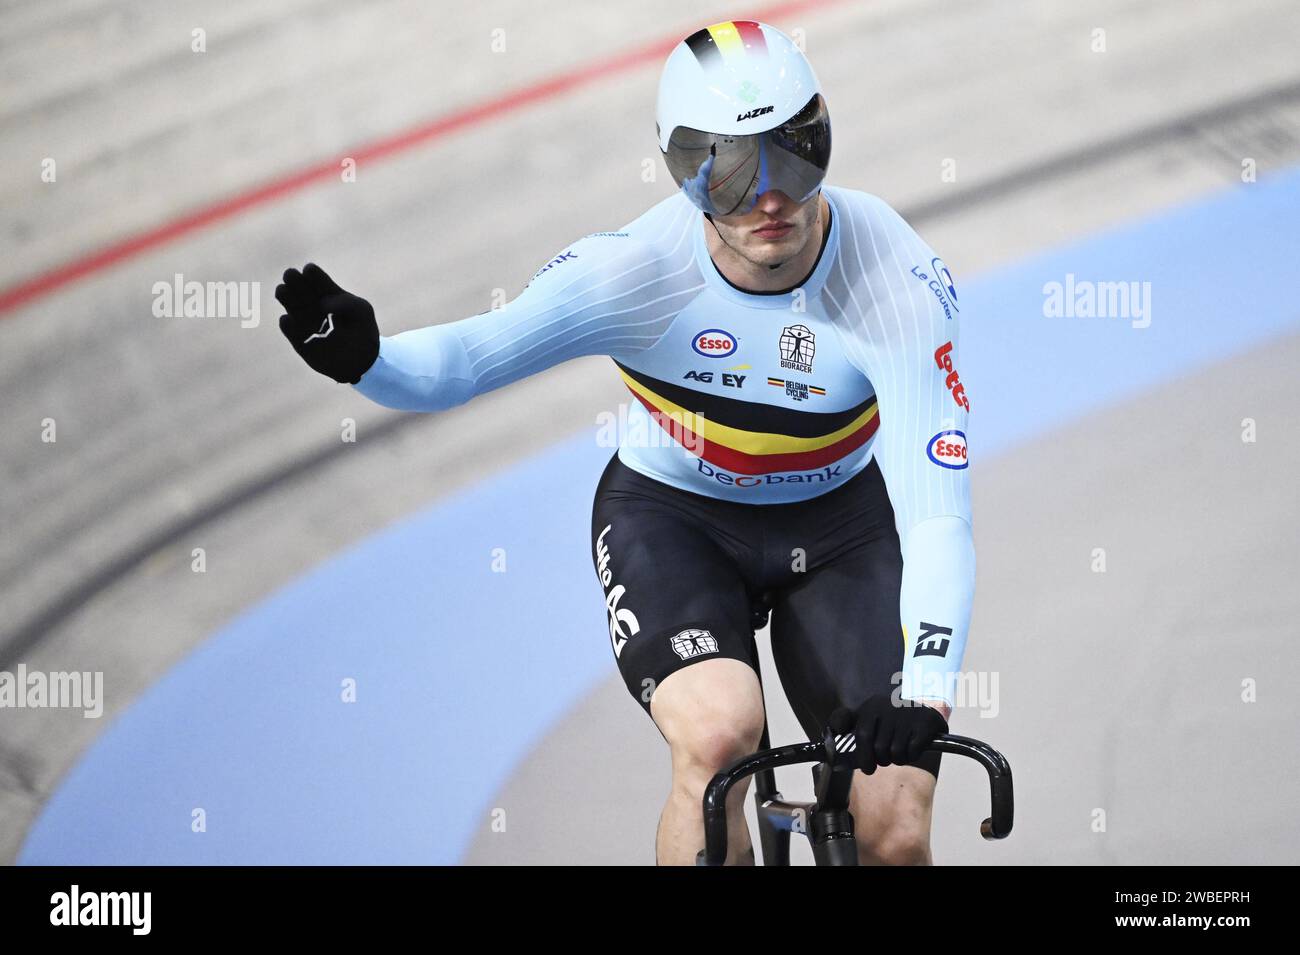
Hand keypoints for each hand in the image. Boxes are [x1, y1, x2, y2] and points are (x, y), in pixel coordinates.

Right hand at [276, 263, 378, 383]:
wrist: (362, 361)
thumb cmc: (363, 331)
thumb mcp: (362, 312)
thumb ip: (347, 303)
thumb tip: (323, 304)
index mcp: (327, 293)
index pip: (315, 279)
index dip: (311, 274)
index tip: (309, 270)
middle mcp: (312, 304)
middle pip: (298, 288)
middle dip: (293, 280)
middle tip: (290, 275)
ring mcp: (304, 321)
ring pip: (290, 305)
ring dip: (285, 297)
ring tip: (283, 290)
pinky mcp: (299, 340)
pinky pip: (290, 331)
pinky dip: (288, 325)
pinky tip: (287, 319)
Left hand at [830, 695, 948, 774]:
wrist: (924, 714)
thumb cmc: (890, 722)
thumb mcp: (866, 717)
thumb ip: (845, 721)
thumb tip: (832, 730)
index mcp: (870, 707)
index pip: (862, 735)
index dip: (863, 755)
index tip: (867, 768)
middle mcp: (887, 707)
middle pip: (878, 749)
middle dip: (881, 761)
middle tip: (884, 760)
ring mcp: (906, 714)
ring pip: (895, 753)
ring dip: (898, 759)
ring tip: (899, 751)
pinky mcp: (924, 722)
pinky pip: (912, 751)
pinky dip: (911, 756)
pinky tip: (912, 748)